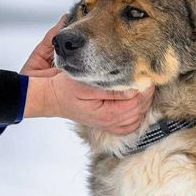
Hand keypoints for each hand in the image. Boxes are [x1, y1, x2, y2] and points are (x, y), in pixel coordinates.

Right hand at [21, 16, 153, 133]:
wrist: (49, 97)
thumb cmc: (63, 87)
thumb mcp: (84, 83)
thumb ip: (110, 87)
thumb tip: (134, 87)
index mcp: (108, 113)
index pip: (138, 99)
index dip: (144, 84)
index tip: (145, 70)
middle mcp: (111, 122)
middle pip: (142, 107)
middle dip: (146, 91)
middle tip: (146, 74)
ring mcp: (110, 125)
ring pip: (139, 115)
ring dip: (143, 101)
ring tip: (141, 85)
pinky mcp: (109, 125)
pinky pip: (131, 124)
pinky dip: (137, 113)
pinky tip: (135, 103)